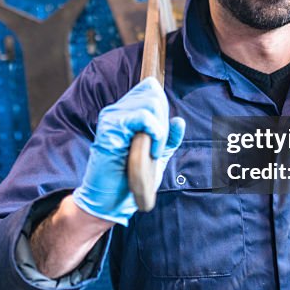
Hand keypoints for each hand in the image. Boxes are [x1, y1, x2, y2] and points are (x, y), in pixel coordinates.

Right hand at [72, 77, 185, 225]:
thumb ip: (168, 139)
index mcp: (125, 113)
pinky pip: (143, 117)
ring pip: (150, 102)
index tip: (161, 133)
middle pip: (153, 93)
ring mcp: (111, 117)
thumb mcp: (156, 157)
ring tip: (153, 151)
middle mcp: (116, 111)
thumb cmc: (130, 181)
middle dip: (164, 120)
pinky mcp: (110, 128)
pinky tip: (150, 152)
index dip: (162, 105)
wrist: (110, 201)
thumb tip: (179, 120)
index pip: (149, 88)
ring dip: (161, 130)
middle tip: (158, 146)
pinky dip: (155, 134)